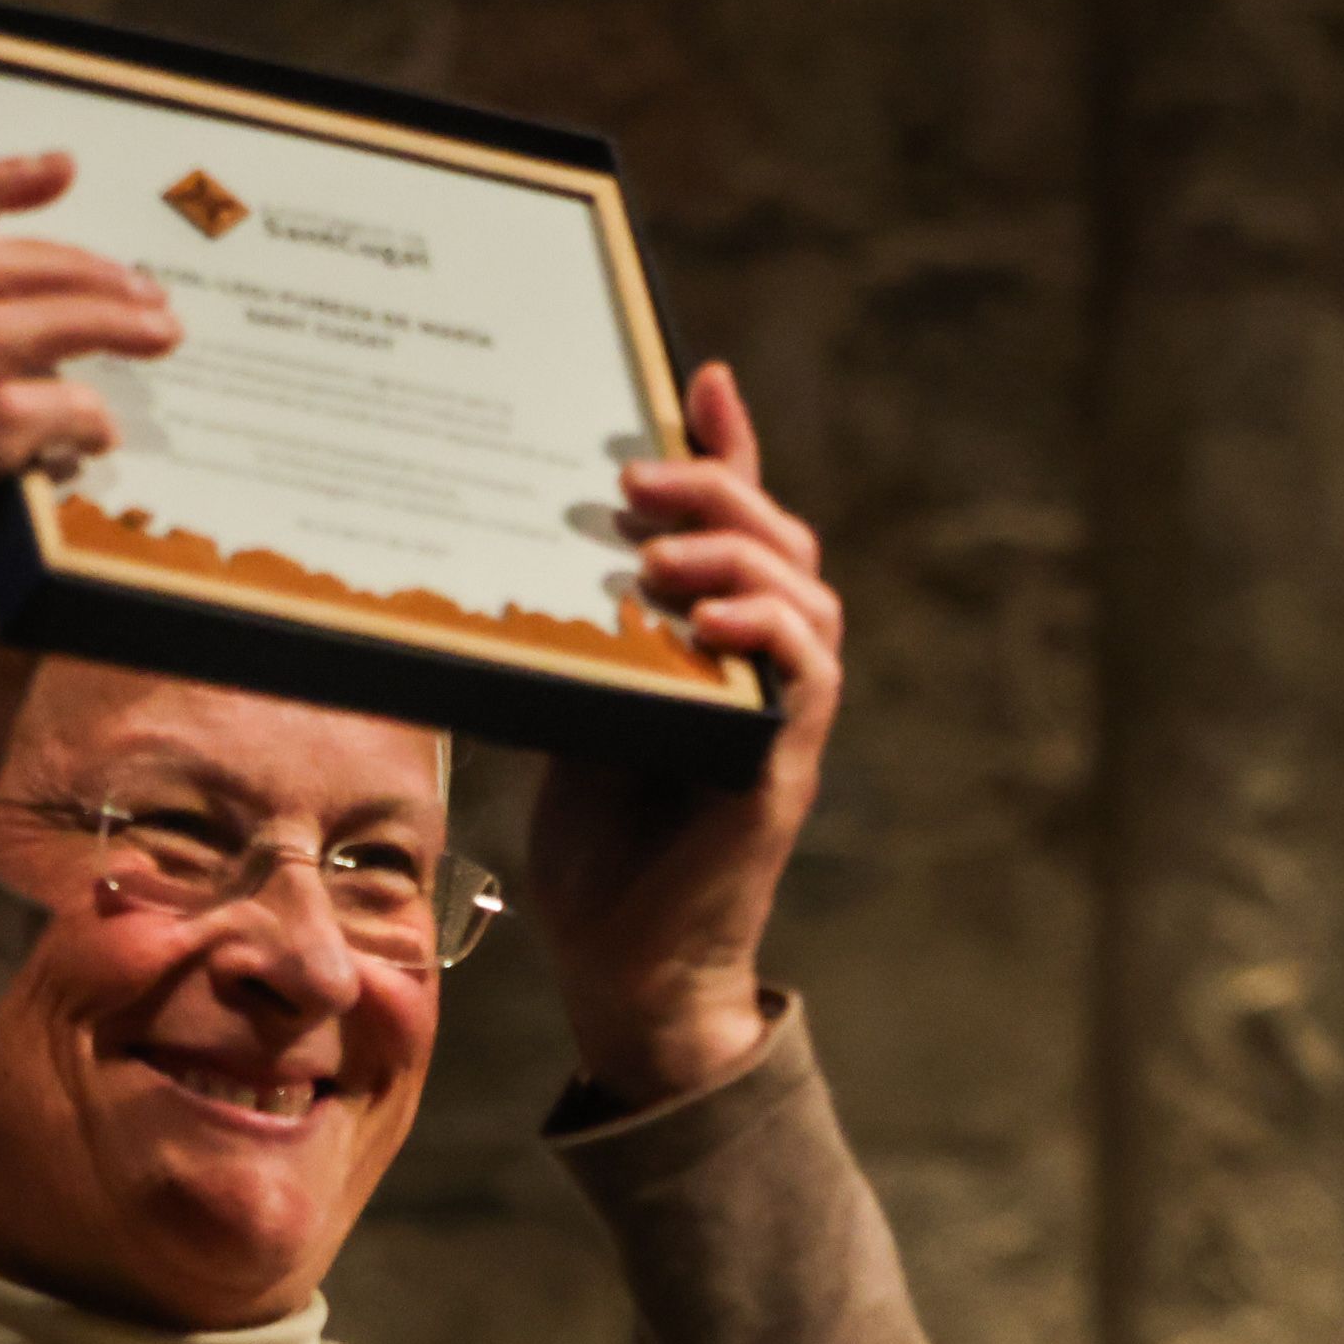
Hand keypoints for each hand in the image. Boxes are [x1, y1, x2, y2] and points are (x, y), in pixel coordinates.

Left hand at [531, 362, 839, 1109]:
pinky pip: (807, 678)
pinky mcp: (783, 767)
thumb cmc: (596, 845)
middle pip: (779, 541)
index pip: (738, 526)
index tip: (696, 379)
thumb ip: (582, 633)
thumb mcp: (573, 706)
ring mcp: (782, 717)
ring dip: (739, 554)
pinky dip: (770, 634)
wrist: (621, 963)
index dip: (730, 449)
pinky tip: (712, 620)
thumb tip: (536, 548)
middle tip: (634, 477)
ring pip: (804, 594)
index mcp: (714, 644)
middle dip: (719, 488)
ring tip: (662, 552)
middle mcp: (762, 670)